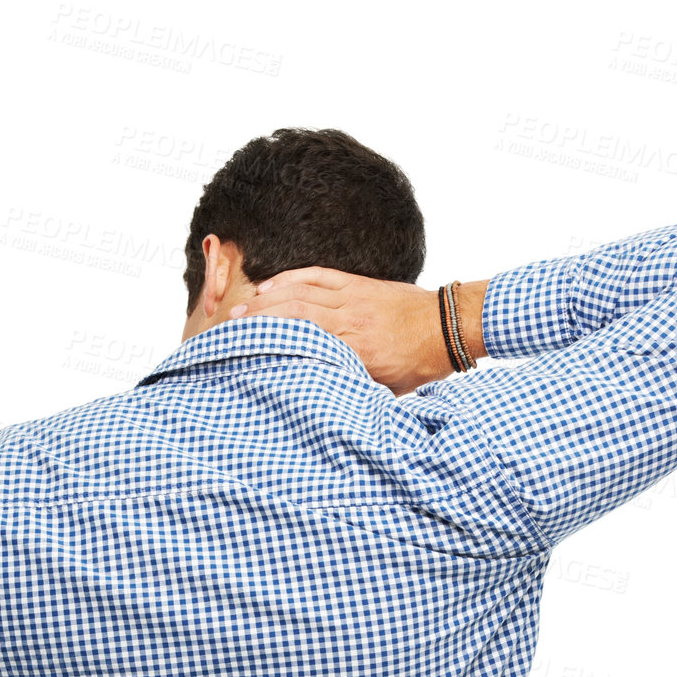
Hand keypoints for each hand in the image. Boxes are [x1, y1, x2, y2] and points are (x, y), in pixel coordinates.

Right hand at [226, 268, 487, 395]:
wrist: (447, 328)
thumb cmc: (417, 365)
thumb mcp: (384, 388)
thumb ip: (351, 388)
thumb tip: (320, 400)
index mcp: (353, 350)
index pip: (302, 342)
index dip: (270, 343)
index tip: (243, 351)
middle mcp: (348, 320)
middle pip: (292, 313)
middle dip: (257, 318)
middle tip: (229, 326)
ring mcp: (352, 297)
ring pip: (300, 291)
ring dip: (267, 298)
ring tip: (241, 308)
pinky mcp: (358, 284)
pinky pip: (317, 276)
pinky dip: (291, 278)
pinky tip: (271, 285)